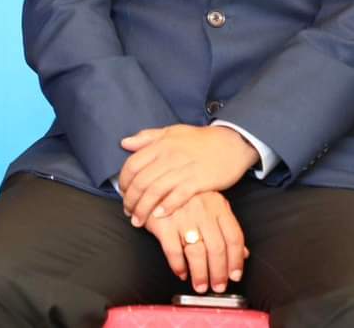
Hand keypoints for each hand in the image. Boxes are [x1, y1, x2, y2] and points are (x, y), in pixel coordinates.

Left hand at [119, 125, 257, 222]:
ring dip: (143, 208)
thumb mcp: (172, 131)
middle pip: (141, 181)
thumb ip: (147, 137)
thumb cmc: (200, 139)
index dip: (123, 181)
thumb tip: (124, 143)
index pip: (132, 164)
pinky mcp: (198, 181)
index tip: (122, 193)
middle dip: (130, 200)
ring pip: (155, 191)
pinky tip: (159, 216)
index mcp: (160, 144)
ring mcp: (183, 169)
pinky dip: (166, 207)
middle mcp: (169, 156)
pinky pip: (178, 196)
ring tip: (138, 221)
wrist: (231, 142)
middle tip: (128, 212)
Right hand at [142, 191, 246, 293]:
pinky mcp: (163, 223)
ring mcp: (182, 216)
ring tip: (200, 286)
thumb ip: (226, 226)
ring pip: (197, 252)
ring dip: (200, 274)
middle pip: (217, 248)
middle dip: (219, 273)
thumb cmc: (183, 195)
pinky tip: (181, 272)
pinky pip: (173, 251)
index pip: (234, 237)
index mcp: (217, 205)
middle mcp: (202, 210)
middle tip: (218, 286)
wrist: (152, 181)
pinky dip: (178, 266)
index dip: (236, 260)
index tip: (235, 275)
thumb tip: (244, 253)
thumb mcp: (210, 203)